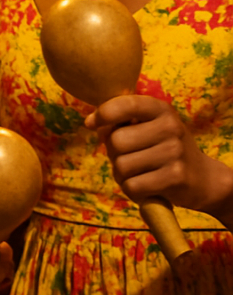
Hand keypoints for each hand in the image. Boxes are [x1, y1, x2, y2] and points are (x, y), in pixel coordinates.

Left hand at [87, 94, 232, 216]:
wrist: (203, 178)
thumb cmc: (163, 149)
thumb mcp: (148, 126)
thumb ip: (121, 121)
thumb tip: (91, 122)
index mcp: (160, 109)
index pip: (125, 104)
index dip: (103, 114)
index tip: (91, 123)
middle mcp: (170, 127)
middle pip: (116, 141)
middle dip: (114, 153)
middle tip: (129, 157)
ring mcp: (174, 152)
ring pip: (121, 165)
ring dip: (122, 174)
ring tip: (139, 172)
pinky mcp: (175, 177)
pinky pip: (132, 185)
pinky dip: (132, 190)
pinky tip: (146, 185)